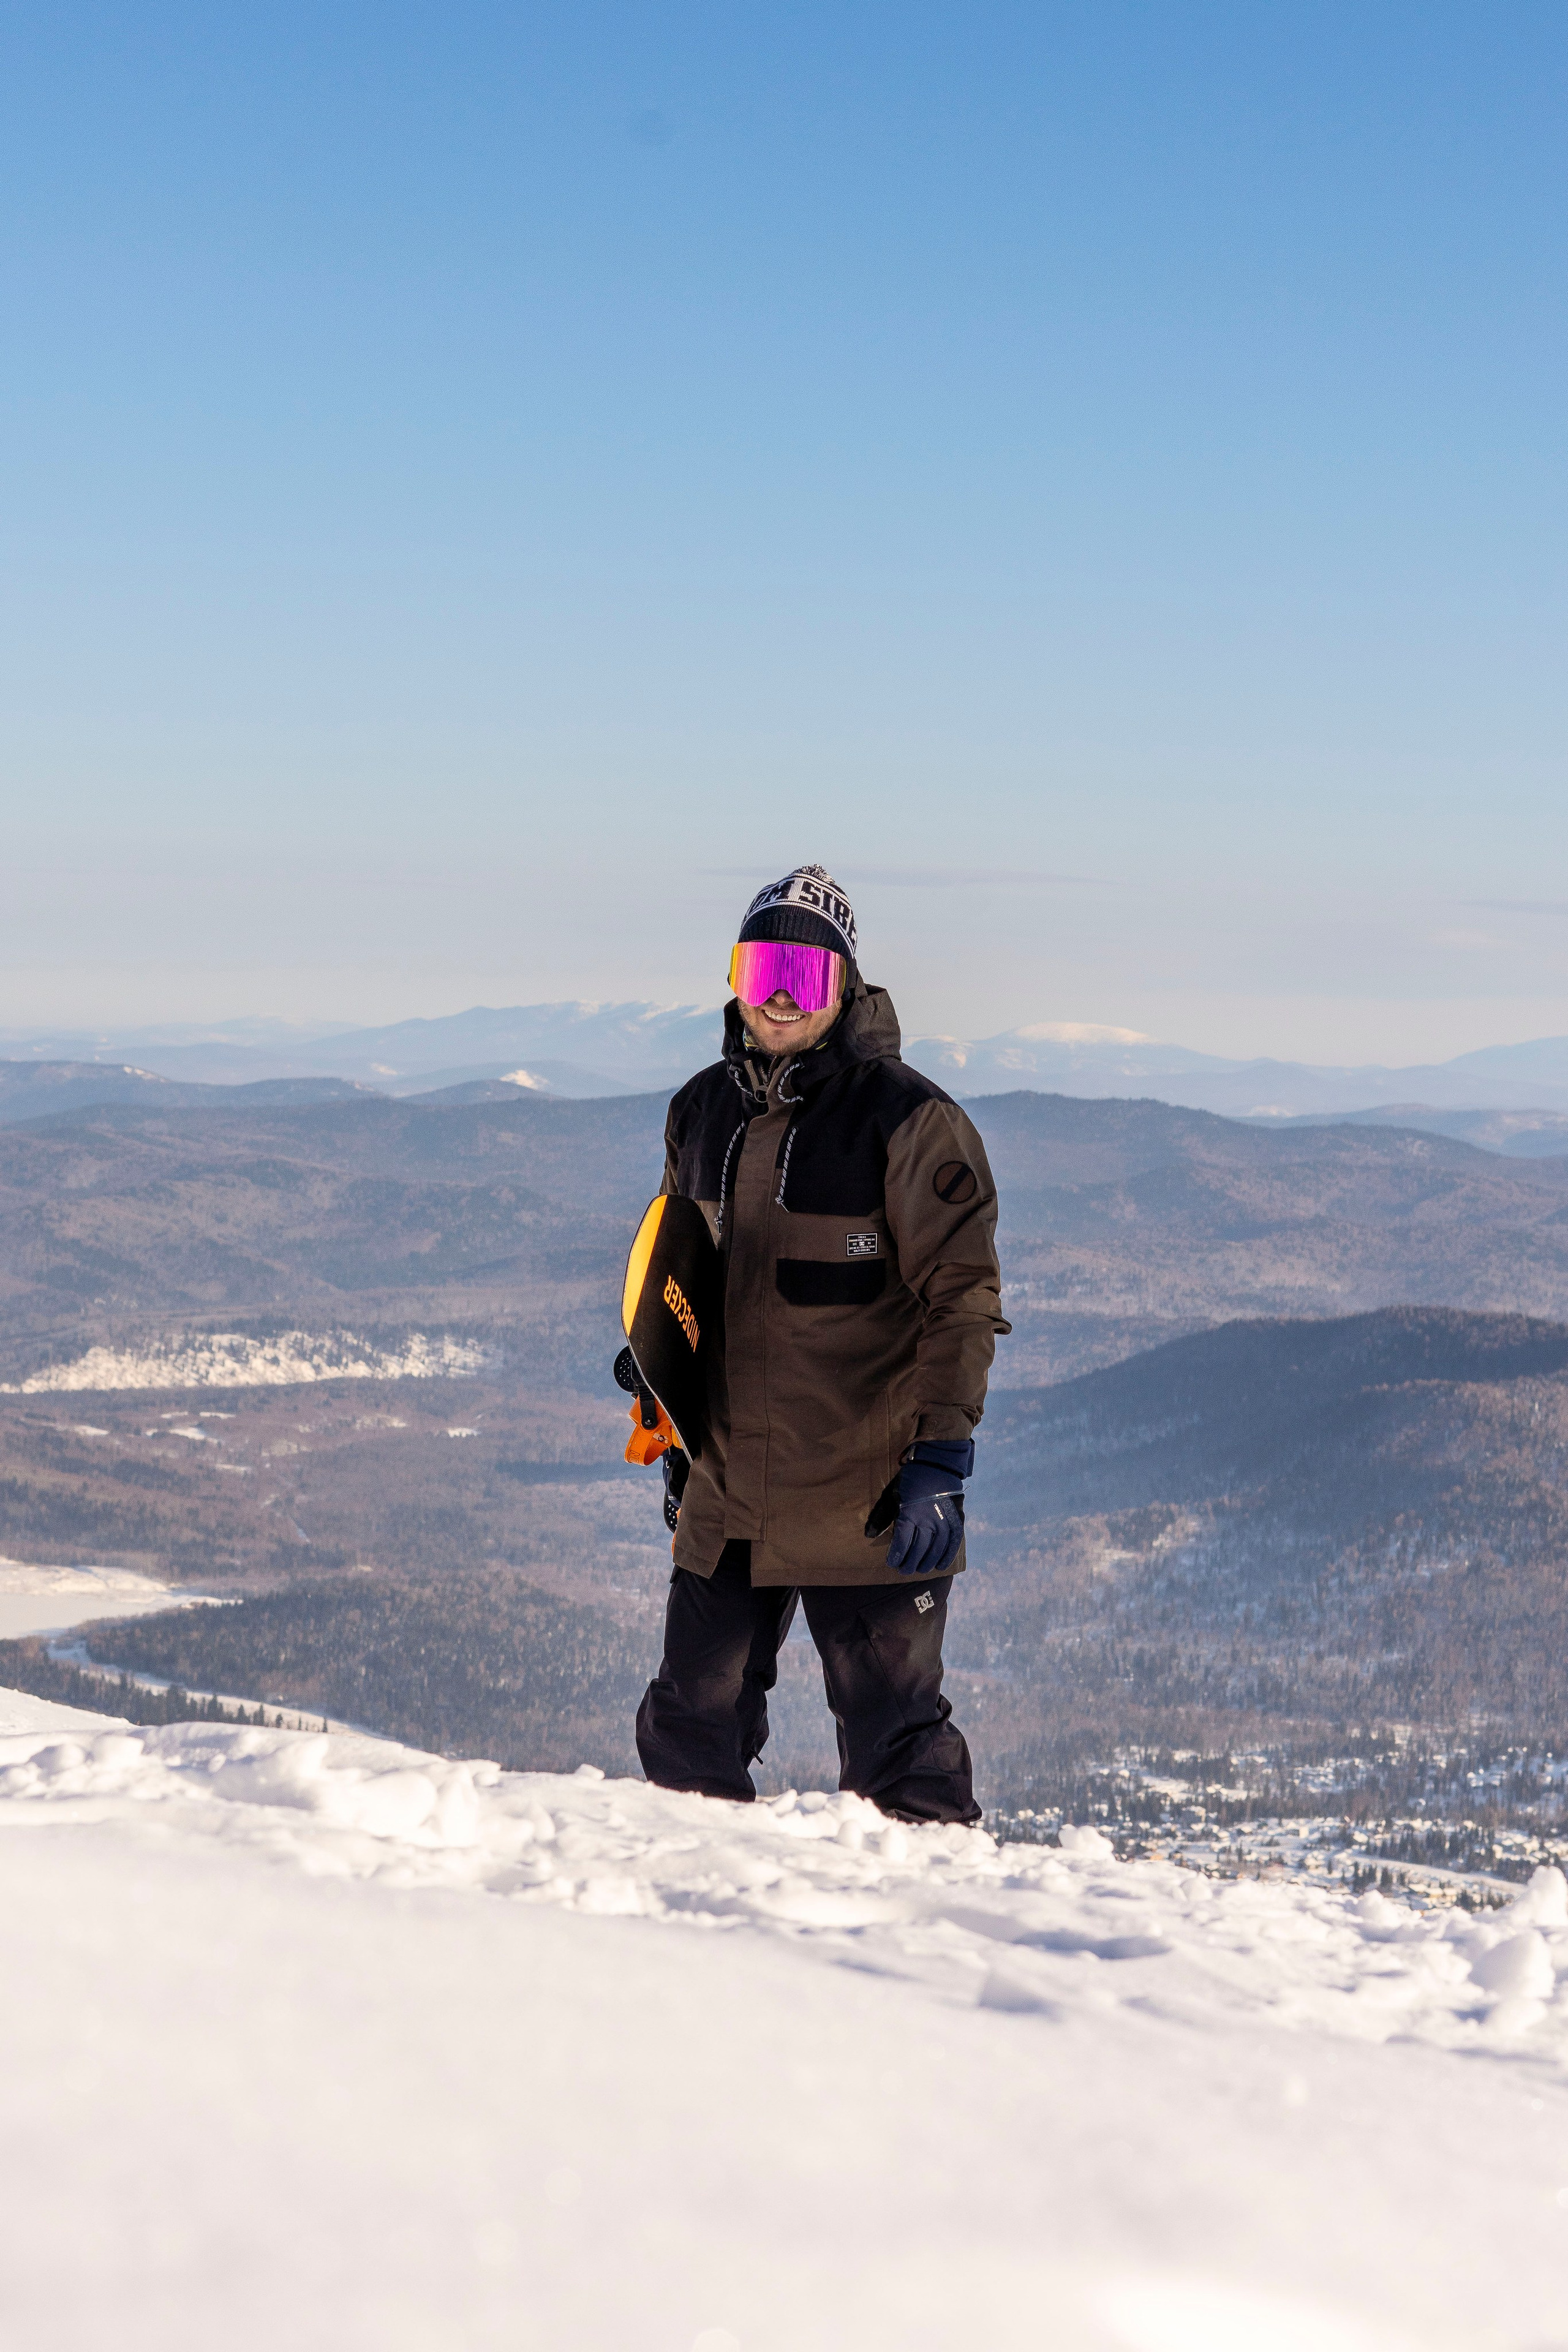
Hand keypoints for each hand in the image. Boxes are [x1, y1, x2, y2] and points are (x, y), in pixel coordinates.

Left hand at [885, 1440, 973, 1577]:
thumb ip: (881, 1516)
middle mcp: (928, 1520)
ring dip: (927, 1562)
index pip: (902, 1542)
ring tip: (920, 1569)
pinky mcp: (957, 1520)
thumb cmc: (910, 1480)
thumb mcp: (892, 1494)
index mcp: (910, 1514)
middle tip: (904, 1570)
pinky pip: (953, 1543)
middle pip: (919, 1549)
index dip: (896, 1555)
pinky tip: (940, 1565)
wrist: (937, 1464)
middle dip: (910, 1562)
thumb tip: (869, 1535)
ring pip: (936, 1549)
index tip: (892, 1563)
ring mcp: (945, 1521)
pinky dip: (947, 1556)